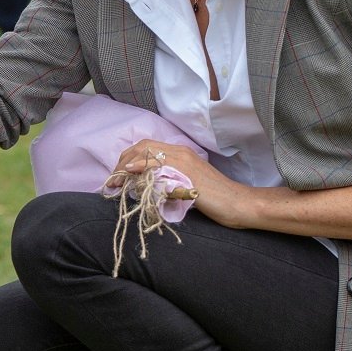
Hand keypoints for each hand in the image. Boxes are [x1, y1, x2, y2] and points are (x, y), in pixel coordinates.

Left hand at [110, 138, 251, 228]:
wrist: (238, 204)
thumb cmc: (215, 200)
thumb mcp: (186, 187)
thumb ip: (167, 183)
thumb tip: (144, 188)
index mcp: (181, 154)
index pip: (147, 147)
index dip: (128, 159)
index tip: (118, 176)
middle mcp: (181, 152)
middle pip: (143, 146)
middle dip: (123, 161)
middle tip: (112, 181)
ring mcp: (184, 160)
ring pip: (147, 152)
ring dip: (127, 165)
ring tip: (116, 182)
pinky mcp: (187, 171)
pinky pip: (158, 163)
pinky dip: (140, 166)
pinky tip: (130, 173)